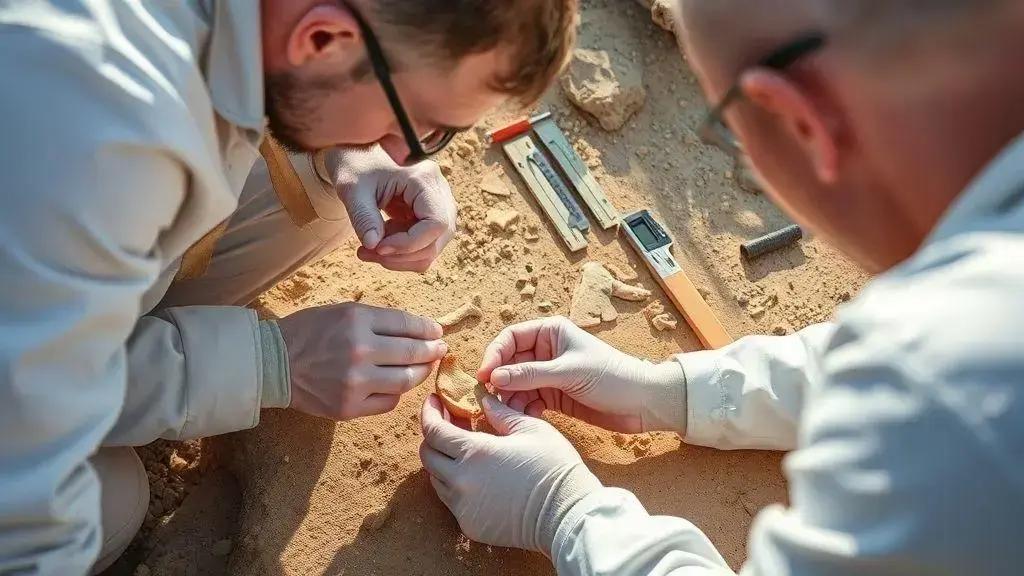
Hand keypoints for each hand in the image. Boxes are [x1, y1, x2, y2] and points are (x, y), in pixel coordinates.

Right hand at [278, 303, 446, 419]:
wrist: (273, 364)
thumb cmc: (309, 332)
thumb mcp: (343, 312)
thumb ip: (379, 320)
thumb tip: (417, 330)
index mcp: (358, 321)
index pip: (407, 325)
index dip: (428, 329)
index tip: (436, 331)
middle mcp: (360, 351)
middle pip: (413, 353)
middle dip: (432, 350)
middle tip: (440, 349)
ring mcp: (356, 382)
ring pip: (406, 380)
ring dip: (421, 373)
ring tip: (425, 367)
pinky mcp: (350, 407)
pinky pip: (389, 402)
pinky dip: (397, 393)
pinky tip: (397, 385)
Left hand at [328, 146, 456, 272]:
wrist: (357, 155)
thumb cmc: (354, 165)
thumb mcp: (352, 188)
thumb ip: (363, 216)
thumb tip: (373, 246)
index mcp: (424, 179)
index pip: (436, 223)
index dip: (410, 243)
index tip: (377, 247)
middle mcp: (439, 192)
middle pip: (437, 239)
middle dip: (402, 255)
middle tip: (367, 251)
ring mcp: (438, 205)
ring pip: (432, 248)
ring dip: (401, 258)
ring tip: (369, 247)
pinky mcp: (429, 217)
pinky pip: (423, 247)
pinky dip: (401, 253)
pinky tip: (380, 240)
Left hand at [419, 394, 601, 554]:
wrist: (568, 515)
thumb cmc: (553, 467)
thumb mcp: (530, 429)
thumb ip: (499, 412)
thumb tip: (482, 398)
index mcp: (474, 452)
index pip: (433, 430)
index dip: (429, 412)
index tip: (434, 401)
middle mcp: (461, 481)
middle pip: (427, 455)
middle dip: (432, 435)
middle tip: (448, 422)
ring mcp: (463, 507)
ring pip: (436, 479)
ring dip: (443, 461)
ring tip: (463, 449)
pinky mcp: (470, 525)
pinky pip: (451, 501)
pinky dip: (456, 484)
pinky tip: (475, 475)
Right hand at [478, 317, 684, 433]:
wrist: (643, 403)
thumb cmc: (612, 377)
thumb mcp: (569, 372)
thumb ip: (531, 375)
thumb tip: (494, 378)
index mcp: (551, 333)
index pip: (512, 337)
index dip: (495, 355)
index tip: (484, 376)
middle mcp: (547, 351)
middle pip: (510, 362)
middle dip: (499, 380)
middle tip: (490, 400)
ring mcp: (550, 375)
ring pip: (517, 384)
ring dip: (509, 398)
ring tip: (507, 414)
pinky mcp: (555, 396)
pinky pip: (529, 400)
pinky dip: (522, 410)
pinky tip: (523, 419)